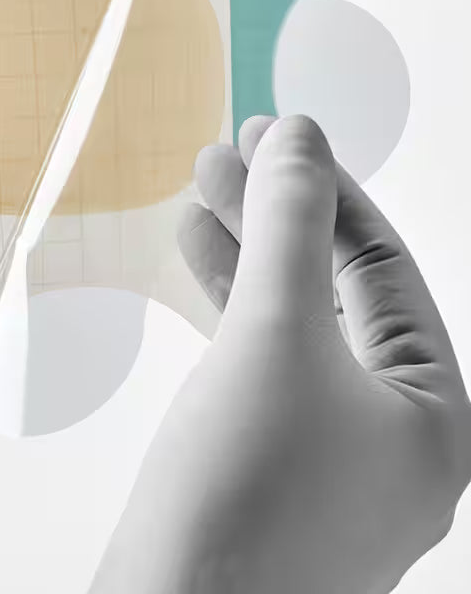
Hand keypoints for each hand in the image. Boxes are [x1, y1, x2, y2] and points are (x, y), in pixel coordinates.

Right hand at [90, 115, 470, 593]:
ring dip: (246, 252)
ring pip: (290, 321)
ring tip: (199, 190)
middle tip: (226, 153)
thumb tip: (296, 136)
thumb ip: (290, 227)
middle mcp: (391, 432)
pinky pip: (256, 360)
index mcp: (432, 413)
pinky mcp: (265, 462)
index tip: (273, 134)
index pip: (380, 268)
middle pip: (333, 289)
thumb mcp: (274, 336)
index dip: (324, 191)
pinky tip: (195, 256)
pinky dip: (226, 304)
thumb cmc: (239, 494)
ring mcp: (326, 451)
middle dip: (278, 216)